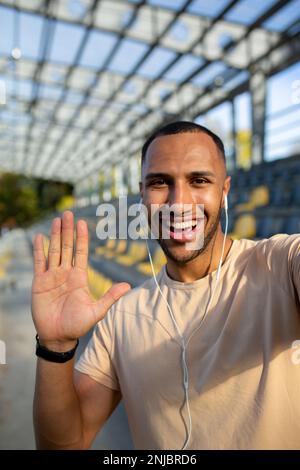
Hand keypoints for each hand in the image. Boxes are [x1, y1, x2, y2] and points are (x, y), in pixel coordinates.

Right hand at [31, 211, 130, 348]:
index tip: (82, 223)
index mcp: (79, 277)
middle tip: (67, 213)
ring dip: (54, 236)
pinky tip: (39, 237)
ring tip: (56, 220)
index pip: (81, 252)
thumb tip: (127, 286)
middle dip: (67, 230)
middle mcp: (65, 273)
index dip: (81, 237)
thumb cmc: (78, 325)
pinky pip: (39, 263)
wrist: (58, 336)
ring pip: (54, 251)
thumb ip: (110, 297)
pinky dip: (39, 250)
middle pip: (66, 247)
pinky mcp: (39, 282)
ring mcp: (52, 276)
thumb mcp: (97, 311)